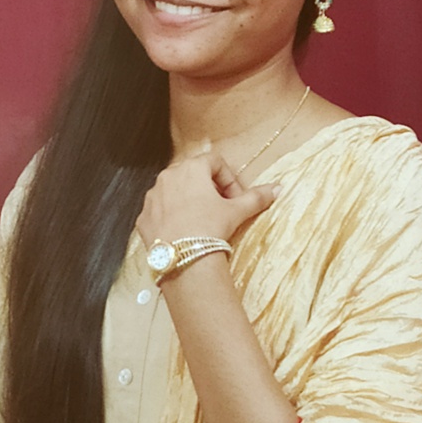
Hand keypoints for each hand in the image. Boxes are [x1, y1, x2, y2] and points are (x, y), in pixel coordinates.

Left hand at [137, 147, 277, 247]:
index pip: (215, 162)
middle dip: (209, 189)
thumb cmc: (210, 229)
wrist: (183, 260)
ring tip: (202, 222)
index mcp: (191, 168)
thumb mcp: (237, 212)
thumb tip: (278, 189)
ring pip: (174, 192)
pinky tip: (184, 233)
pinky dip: (172, 217)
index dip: (229, 179)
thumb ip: (257, 197)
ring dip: (189, 201)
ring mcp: (152, 197)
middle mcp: (167, 177)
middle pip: (192, 174)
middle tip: (221, 209)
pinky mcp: (143, 217)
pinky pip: (159, 211)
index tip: (235, 199)